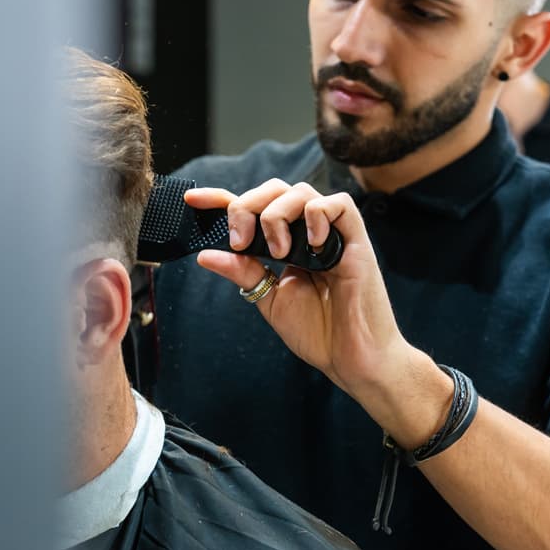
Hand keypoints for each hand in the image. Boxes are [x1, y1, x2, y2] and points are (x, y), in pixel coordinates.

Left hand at [184, 179, 410, 397]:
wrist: (352, 359)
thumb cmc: (319, 332)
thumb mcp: (270, 299)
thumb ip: (243, 272)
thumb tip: (206, 254)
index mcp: (286, 243)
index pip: (253, 208)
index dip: (222, 198)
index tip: (193, 199)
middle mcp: (307, 233)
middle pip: (275, 189)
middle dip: (248, 205)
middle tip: (240, 240)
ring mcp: (332, 234)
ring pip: (301, 190)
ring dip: (278, 215)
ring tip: (278, 253)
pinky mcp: (356, 240)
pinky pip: (339, 204)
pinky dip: (318, 214)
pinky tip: (311, 244)